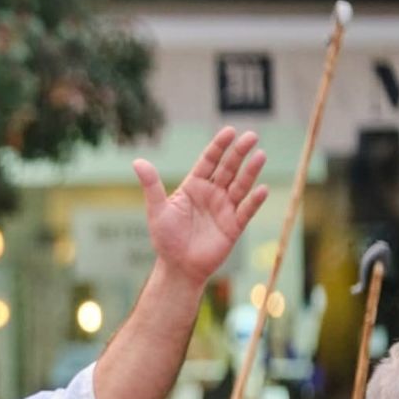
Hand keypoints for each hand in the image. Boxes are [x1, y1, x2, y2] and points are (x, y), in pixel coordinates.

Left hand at [135, 127, 268, 286]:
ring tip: (260, 155)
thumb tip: (137, 161)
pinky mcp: (234, 226)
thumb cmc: (166, 238)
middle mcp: (213, 193)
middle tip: (251, 136)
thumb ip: (151, 186)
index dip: (219, 146)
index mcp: (194, 186)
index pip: (209, 161)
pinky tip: (262, 189)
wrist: (178, 267)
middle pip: (228, 168)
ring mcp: (225, 208)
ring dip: (251, 171)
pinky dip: (254, 201)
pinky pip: (246, 211)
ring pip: (241, 185)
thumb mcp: (157, 210)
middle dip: (239, 152)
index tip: (230, 131)